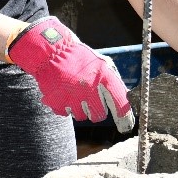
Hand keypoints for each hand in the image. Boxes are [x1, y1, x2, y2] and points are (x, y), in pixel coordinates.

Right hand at [8, 18, 134, 131]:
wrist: (52, 51)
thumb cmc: (80, 58)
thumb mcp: (101, 63)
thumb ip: (113, 82)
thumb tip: (125, 101)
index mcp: (103, 76)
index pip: (119, 103)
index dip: (124, 118)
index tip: (125, 126)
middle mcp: (89, 88)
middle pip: (99, 115)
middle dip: (96, 110)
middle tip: (90, 99)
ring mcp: (72, 96)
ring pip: (81, 116)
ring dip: (80, 108)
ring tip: (74, 92)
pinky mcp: (57, 101)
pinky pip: (65, 113)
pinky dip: (65, 106)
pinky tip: (64, 93)